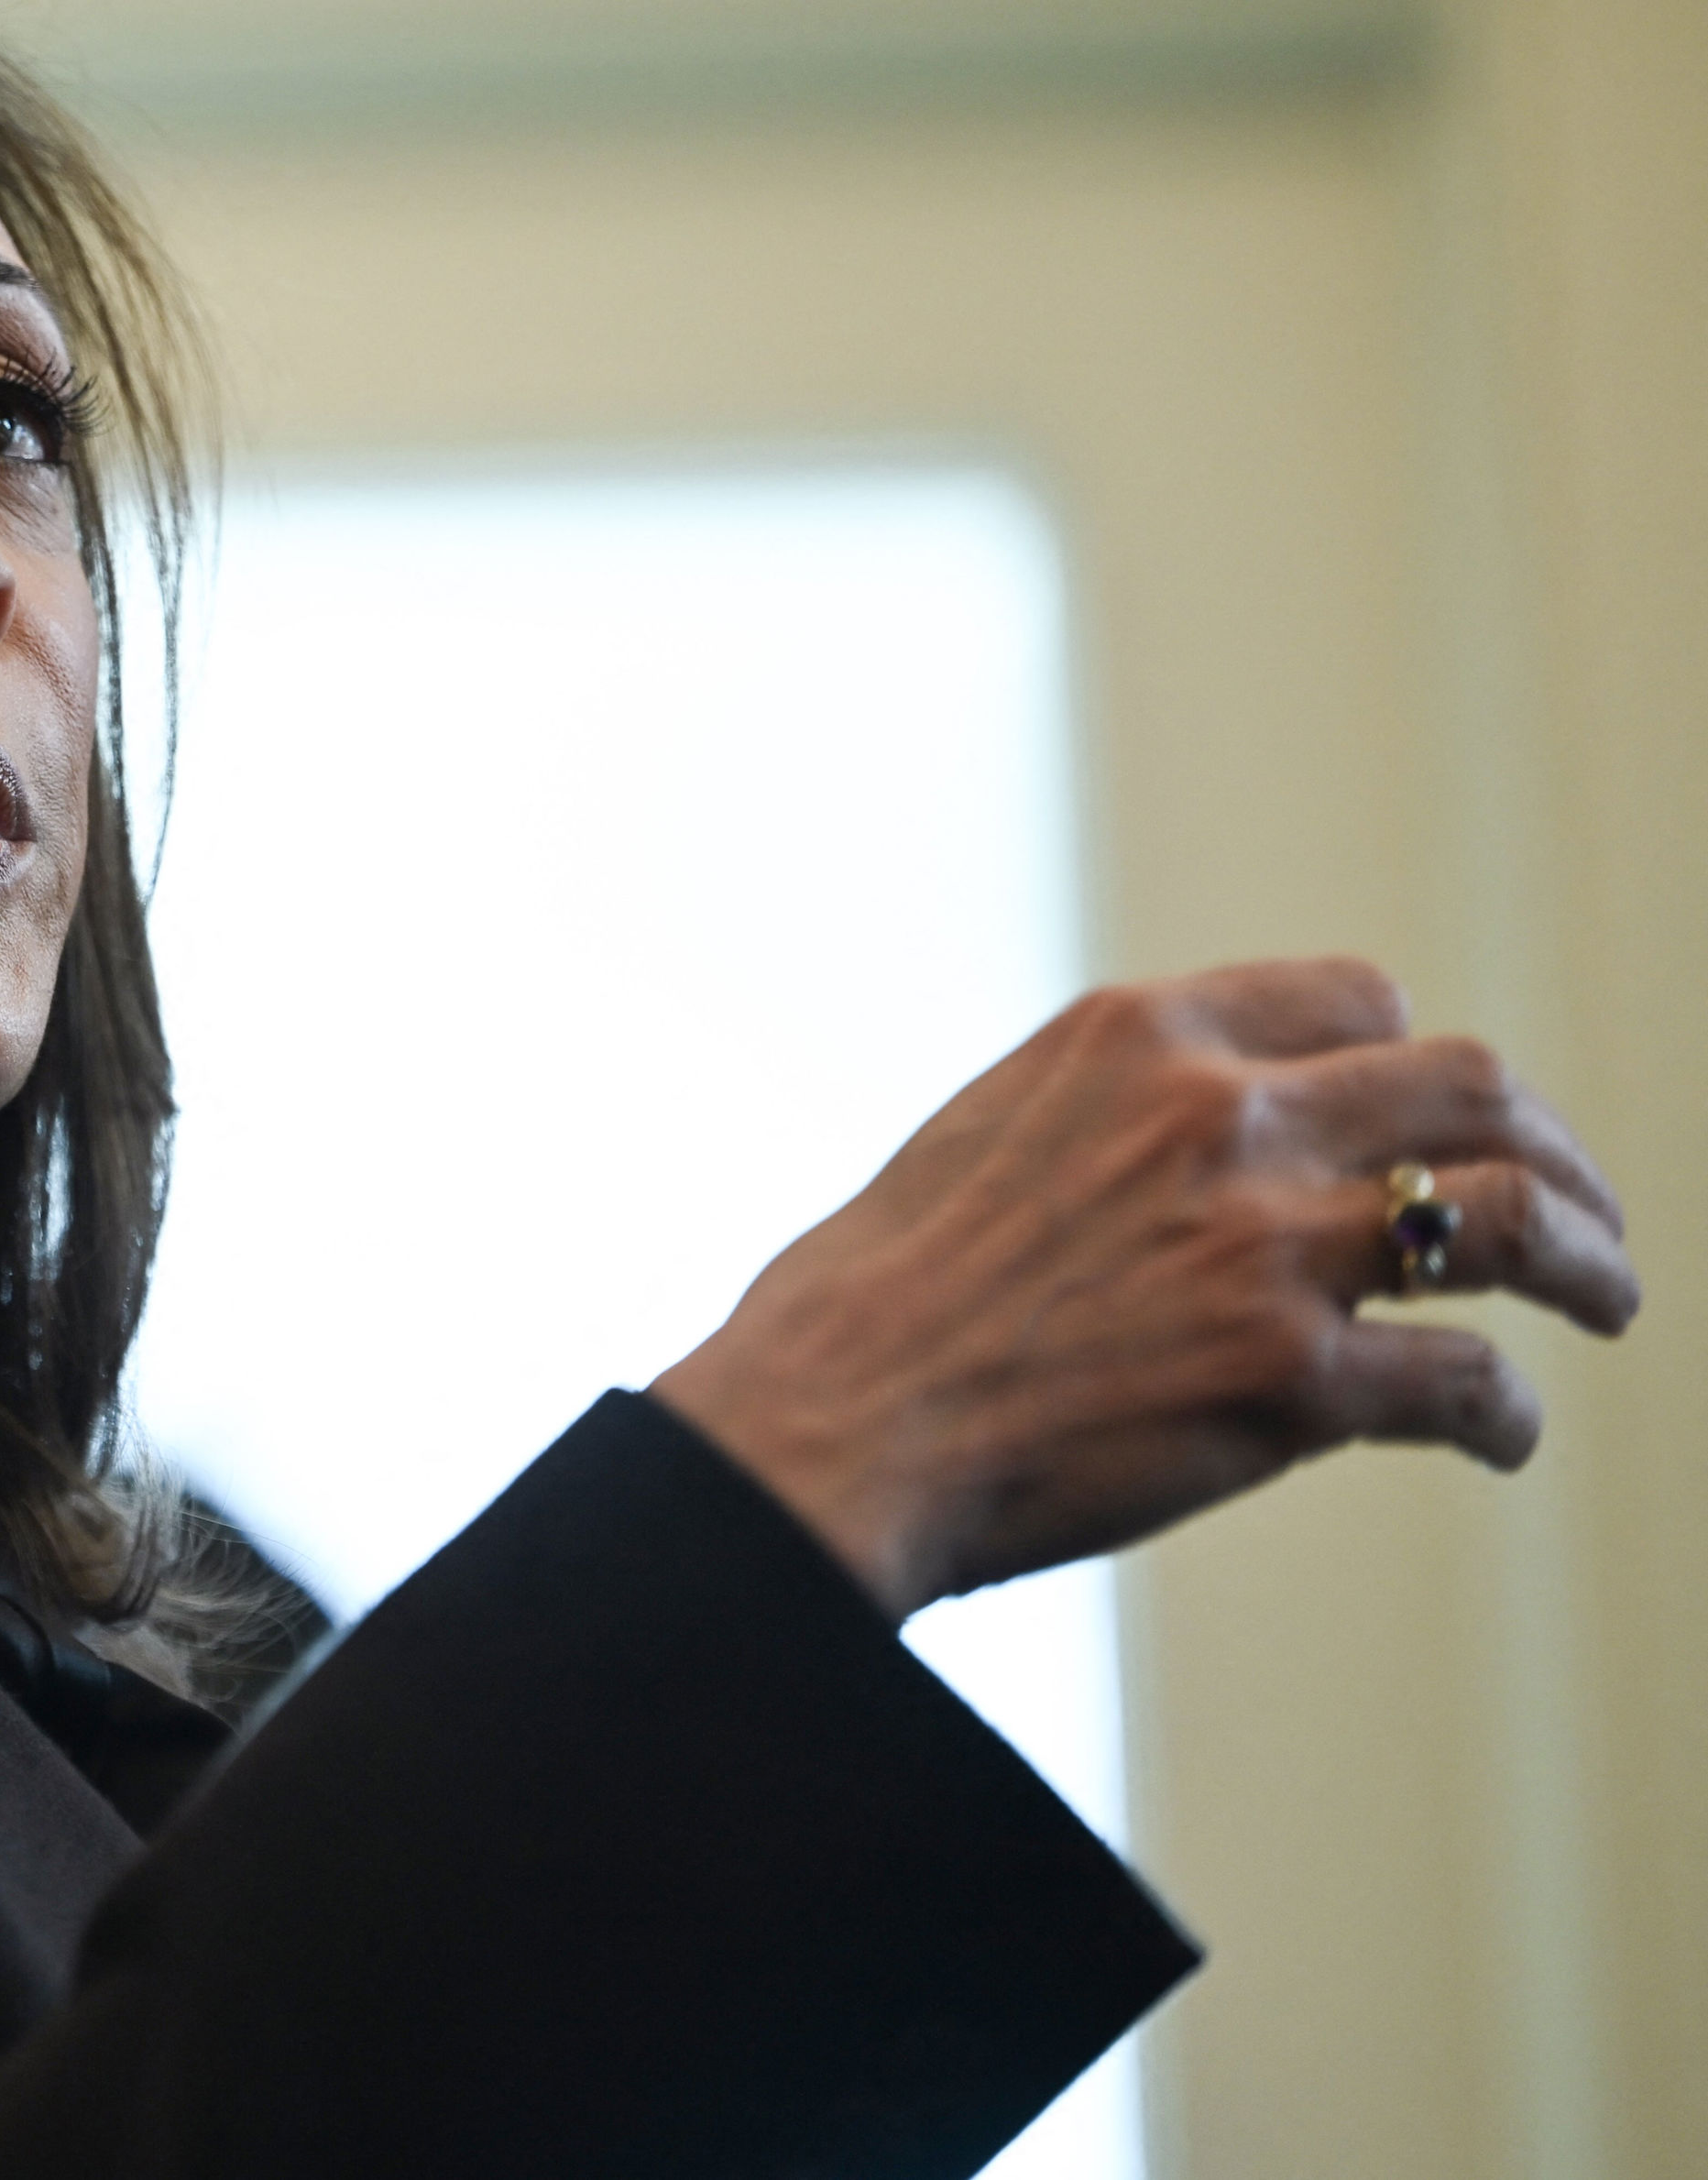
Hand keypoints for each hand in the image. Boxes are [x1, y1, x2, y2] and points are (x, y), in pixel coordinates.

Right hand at [650, 958, 1636, 1619]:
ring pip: (1513, 1216)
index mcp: (1138, 1038)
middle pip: (1470, 1087)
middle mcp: (1222, 1115)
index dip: (1419, 1060)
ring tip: (1606, 1300)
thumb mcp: (989, 1135)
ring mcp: (1268, 1244)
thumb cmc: (869, 1303)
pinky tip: (1501, 1439)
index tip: (1437, 1117)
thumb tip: (1180, 1157)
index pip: (1356, 999)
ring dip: (1588, 1260)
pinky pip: (1469, 1382)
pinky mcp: (1291, 1378)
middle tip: (1577, 1208)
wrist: (832, 1422)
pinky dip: (1507, 1417)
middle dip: (1549, 1148)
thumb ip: (1108, 1118)